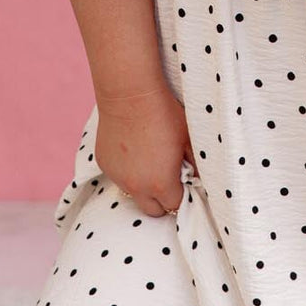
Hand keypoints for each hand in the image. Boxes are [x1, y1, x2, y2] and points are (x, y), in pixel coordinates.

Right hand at [94, 81, 196, 216]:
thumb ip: (197, 164)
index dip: (182, 195)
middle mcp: (137, 187)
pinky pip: (118, 176)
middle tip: (169, 177)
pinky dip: (127, 170)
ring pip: (133, 193)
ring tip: (150, 159)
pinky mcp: (104, 164)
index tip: (184, 182)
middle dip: (163, 199)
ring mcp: (118, 177)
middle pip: (153, 210)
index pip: (175, 206)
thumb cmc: (165, 114)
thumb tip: (201, 178)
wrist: (130, 95)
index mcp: (161, 184)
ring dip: (143, 185)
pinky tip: (133, 148)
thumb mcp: (188, 139)